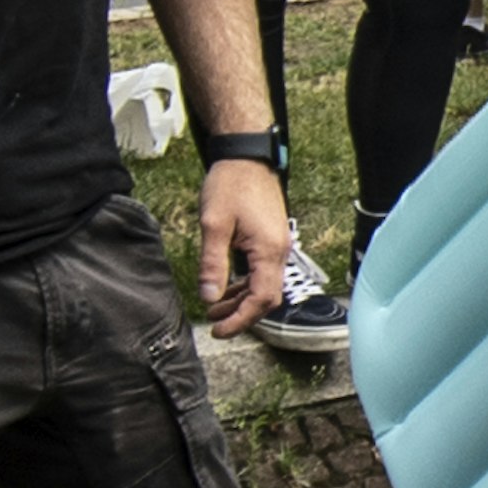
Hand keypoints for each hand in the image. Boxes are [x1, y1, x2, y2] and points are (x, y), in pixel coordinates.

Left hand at [194, 156, 286, 336]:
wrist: (246, 156)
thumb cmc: (230, 184)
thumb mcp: (213, 225)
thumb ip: (212, 264)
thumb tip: (209, 297)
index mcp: (268, 251)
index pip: (261, 299)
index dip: (240, 320)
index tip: (219, 330)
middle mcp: (279, 252)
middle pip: (267, 298)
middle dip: (241, 314)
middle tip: (215, 324)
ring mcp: (277, 245)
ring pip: (264, 286)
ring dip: (241, 300)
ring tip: (215, 309)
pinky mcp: (270, 239)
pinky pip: (262, 272)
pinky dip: (245, 285)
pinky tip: (227, 287)